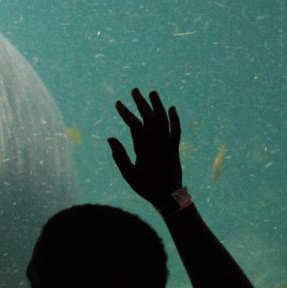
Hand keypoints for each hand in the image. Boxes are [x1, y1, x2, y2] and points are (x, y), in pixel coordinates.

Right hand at [108, 88, 183, 214]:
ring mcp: (168, 145)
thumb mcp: (128, 175)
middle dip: (141, 103)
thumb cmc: (146, 187)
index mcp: (145, 150)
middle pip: (150, 118)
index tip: (118, 103)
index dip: (126, 113)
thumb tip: (110, 138)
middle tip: (134, 90)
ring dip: (158, 105)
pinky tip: (172, 108)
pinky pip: (176, 130)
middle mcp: (158, 144)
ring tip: (152, 92)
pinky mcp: (175, 148)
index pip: (135, 126)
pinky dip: (175, 119)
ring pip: (164, 121)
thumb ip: (120, 157)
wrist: (170, 197)